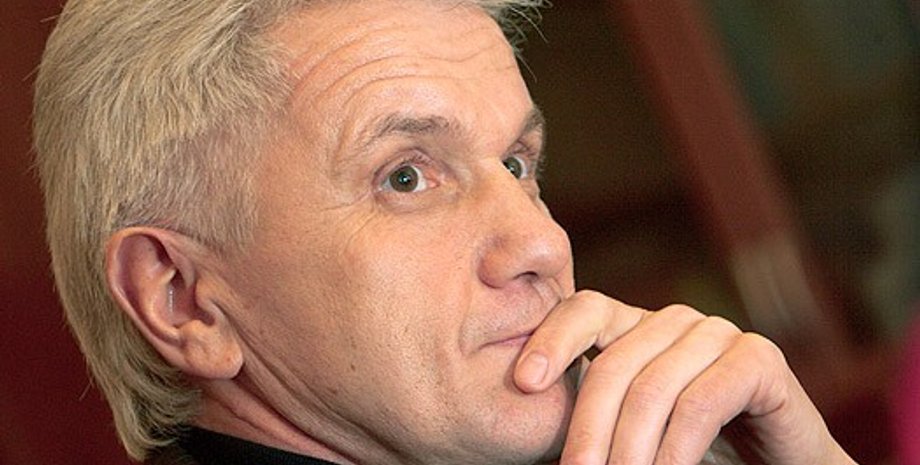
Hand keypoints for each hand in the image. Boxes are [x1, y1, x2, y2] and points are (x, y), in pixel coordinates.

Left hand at [514, 290, 856, 464]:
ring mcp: (719, 335)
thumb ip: (594, 421)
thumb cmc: (694, 454)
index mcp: (635, 328)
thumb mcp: (632, 433)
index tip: (523, 384)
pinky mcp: (760, 359)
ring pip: (654, 387)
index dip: (551, 339)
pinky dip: (676, 449)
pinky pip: (702, 401)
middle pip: (615, 362)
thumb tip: (539, 436)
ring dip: (630, 450)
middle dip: (588, 428)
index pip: (584, 309)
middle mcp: (675, 322)